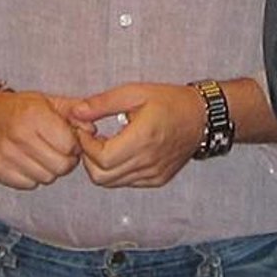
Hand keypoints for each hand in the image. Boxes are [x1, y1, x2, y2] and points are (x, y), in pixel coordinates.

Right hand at [0, 89, 85, 188]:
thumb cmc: (20, 108)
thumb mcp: (48, 101)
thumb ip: (75, 111)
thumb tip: (92, 130)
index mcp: (34, 115)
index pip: (69, 145)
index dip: (75, 145)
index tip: (70, 141)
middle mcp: (18, 135)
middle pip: (60, 166)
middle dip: (66, 161)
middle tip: (60, 152)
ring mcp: (5, 154)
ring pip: (46, 178)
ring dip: (50, 170)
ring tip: (43, 156)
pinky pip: (28, 184)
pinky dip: (33, 177)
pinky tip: (29, 163)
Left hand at [68, 82, 209, 188]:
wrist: (201, 118)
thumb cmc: (170, 102)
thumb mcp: (135, 93)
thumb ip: (102, 104)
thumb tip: (75, 113)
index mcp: (143, 138)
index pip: (101, 157)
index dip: (85, 146)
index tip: (85, 130)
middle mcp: (149, 161)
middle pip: (101, 176)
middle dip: (88, 158)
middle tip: (91, 138)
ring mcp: (153, 174)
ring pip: (111, 183)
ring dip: (101, 166)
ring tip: (106, 144)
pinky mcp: (157, 179)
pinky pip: (126, 182)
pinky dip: (116, 171)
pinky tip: (121, 151)